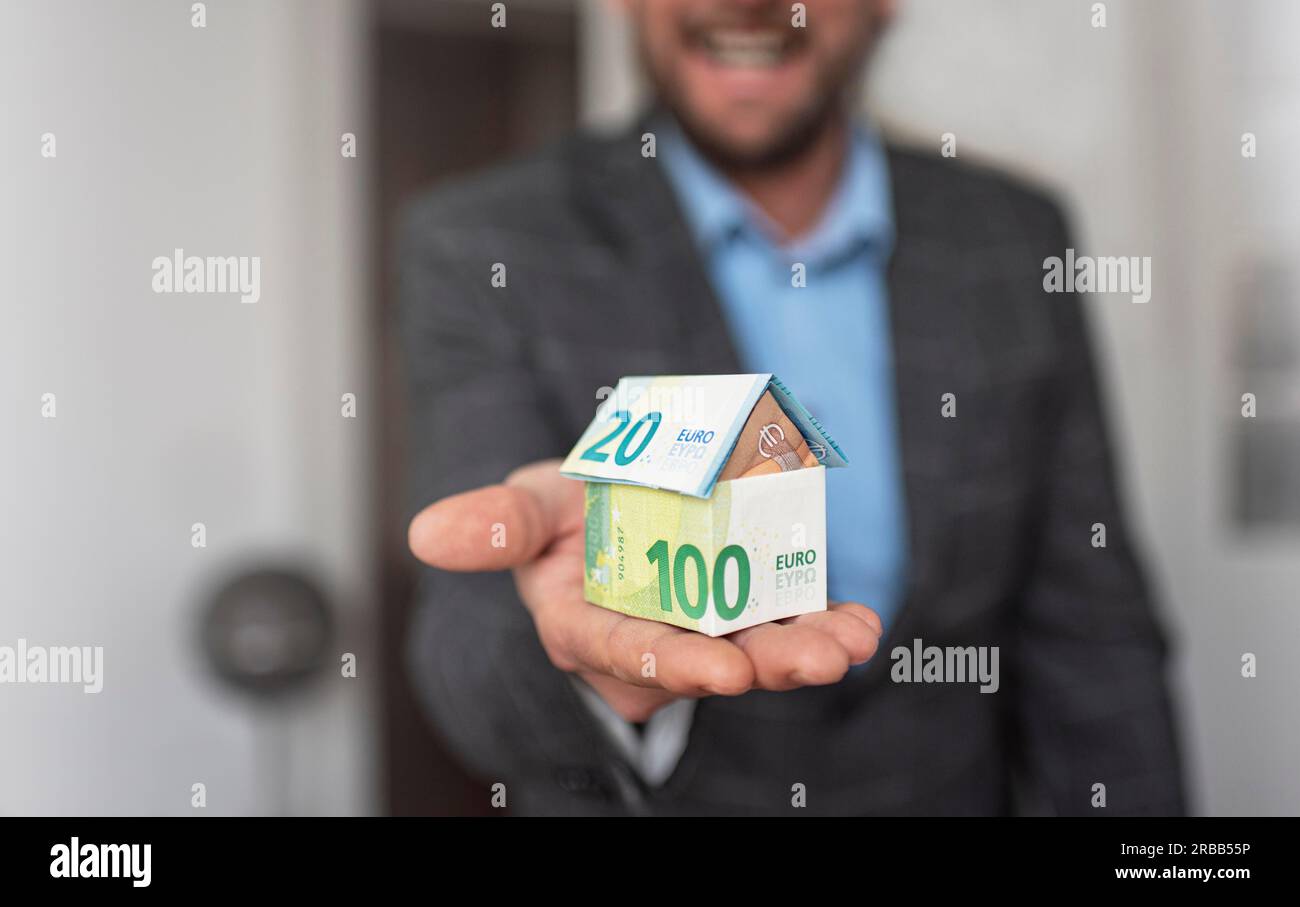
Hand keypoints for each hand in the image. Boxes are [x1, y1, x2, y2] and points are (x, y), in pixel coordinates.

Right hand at [408, 459, 882, 721]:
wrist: (614, 507)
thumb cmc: (564, 515)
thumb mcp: (529, 507)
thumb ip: (495, 523)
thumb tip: (427, 534)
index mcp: (583, 624)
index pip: (626, 650)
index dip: (675, 661)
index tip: (726, 670)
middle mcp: (646, 642)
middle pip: (706, 661)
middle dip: (765, 664)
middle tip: (817, 660)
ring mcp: (698, 630)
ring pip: (754, 649)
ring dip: (806, 648)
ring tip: (851, 640)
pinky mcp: (741, 614)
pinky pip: (783, 626)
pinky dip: (824, 623)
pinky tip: (864, 622)